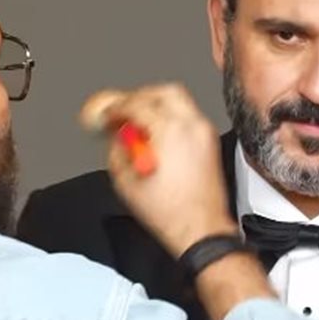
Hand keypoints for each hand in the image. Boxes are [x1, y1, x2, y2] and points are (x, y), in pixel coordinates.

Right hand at [79, 83, 236, 256]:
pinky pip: (189, 116)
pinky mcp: (210, 141)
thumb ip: (118, 151)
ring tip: (139, 122)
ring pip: (180, 101)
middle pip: (165, 92)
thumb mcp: (126, 182)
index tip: (108, 113)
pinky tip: (157, 134)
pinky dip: (171, 116)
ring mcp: (204, 132)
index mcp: (171, 131)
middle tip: (124, 109)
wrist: (201, 227)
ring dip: (157, 104)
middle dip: (141, 96)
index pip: (139, 104)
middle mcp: (192, 126)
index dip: (118, 106)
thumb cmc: (169, 212)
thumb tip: (117, 136)